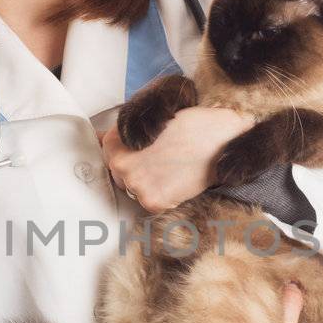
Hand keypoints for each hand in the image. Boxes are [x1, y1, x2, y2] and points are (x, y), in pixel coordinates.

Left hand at [97, 105, 255, 211]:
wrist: (223, 139)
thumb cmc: (192, 124)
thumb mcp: (153, 120)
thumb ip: (124, 132)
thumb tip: (99, 139)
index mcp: (119, 144)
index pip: (108, 149)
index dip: (125, 146)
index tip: (140, 146)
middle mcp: (124, 168)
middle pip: (119, 170)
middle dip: (135, 163)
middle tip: (159, 156)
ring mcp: (138, 187)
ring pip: (133, 186)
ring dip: (146, 179)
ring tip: (169, 165)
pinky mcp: (154, 202)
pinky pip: (148, 200)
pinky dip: (160, 193)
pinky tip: (174, 178)